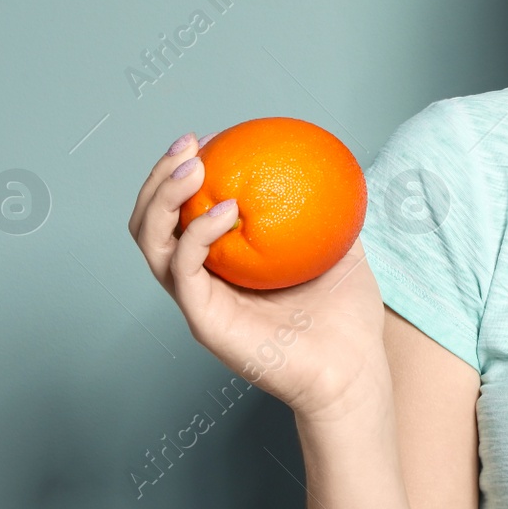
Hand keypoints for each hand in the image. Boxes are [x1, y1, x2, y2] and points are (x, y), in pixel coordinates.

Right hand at [128, 132, 389, 422]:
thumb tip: (334, 160)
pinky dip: (197, 235)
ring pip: (153, 245)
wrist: (355, 370)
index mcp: (225, 265)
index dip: (181, 175)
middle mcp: (203, 283)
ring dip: (163, 199)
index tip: (205, 138)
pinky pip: (186, 273)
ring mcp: (200, 303)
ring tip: (192, 167)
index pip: (182, 214)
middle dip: (158, 178)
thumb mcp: (341, 245)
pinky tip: (226, 210)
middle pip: (151, 225)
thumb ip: (328, 208)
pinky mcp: (206, 323)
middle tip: (188, 144)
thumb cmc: (348, 316)